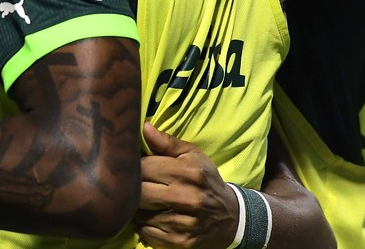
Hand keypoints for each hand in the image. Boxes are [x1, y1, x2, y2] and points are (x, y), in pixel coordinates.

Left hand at [136, 123, 238, 248]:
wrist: (232, 217)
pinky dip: (145, 225)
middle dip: (131, 189)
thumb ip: (166, 142)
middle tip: (132, 186)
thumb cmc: (206, 180)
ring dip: (137, 208)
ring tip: (145, 201)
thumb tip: (143, 126)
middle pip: (139, 193)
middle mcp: (188, 198)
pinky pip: (147, 233)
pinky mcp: (181, 242)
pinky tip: (153, 217)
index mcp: (188, 172)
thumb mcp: (193, 156)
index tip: (131, 167)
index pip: (143, 168)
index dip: (133, 167)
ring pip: (140, 214)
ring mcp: (184, 223)